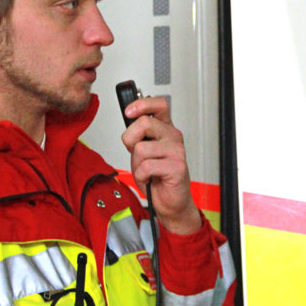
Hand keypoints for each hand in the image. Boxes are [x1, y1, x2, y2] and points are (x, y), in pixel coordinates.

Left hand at [119, 95, 201, 234]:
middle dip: (130, 139)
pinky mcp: (177, 167)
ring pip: (142, 148)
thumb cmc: (155, 176)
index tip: (129, 112)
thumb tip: (129, 120)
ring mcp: (177, 151)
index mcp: (165, 129)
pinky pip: (146, 166)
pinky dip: (142, 176)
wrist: (169, 201)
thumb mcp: (141, 151)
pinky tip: (150, 178)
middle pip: (145, 123)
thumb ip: (138, 135)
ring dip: (137, 163)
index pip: (159, 104)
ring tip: (146, 170)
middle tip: (135, 152)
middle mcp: (173, 137)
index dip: (142, 104)